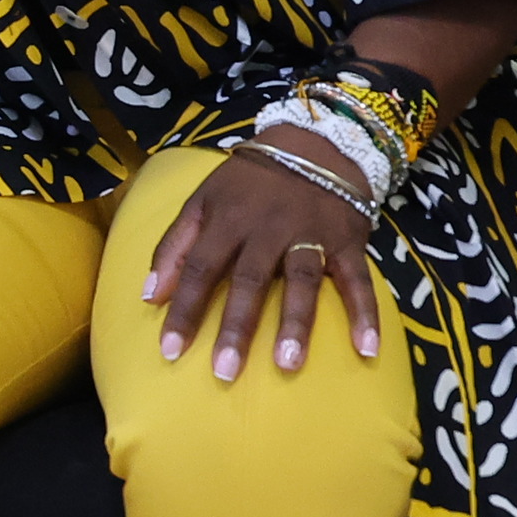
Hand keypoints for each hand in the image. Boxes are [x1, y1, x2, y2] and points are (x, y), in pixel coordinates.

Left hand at [144, 131, 380, 378]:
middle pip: (249, 281)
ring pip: (302, 280)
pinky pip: (358, 280)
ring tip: (287, 364)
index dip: (185, 309)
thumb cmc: (247, 183)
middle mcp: (267, 228)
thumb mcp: (201, 200)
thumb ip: (174, 246)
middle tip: (224, 372)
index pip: (200, 269)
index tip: (171, 351)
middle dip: (236, 327)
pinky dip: (366, 314)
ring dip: (296, 322)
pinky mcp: (346, 241)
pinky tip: (367, 350)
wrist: (313, 143)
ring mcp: (310, 235)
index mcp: (226, 219)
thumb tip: (148, 296)